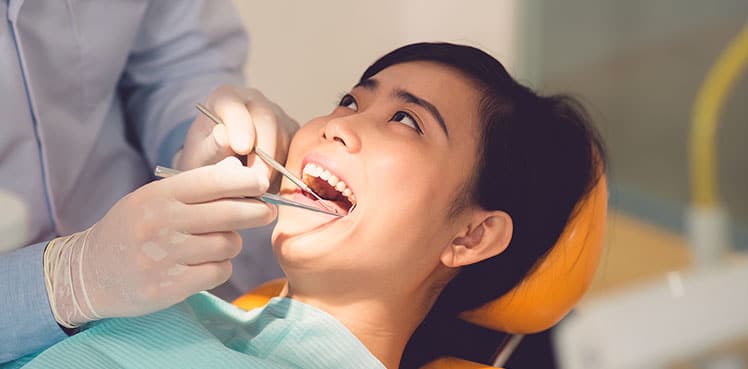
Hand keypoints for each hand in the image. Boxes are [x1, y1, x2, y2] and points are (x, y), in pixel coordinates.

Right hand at [43, 157, 275, 326]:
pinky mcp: (168, 287)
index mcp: (158, 196)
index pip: (210, 182)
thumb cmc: (132, 229)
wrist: (90, 273)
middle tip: (267, 211)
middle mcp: (161, 224)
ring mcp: (163, 257)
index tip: (261, 182)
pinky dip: (221, 268)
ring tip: (222, 242)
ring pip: (226, 245)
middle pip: (227, 214)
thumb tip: (238, 169)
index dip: (243, 181)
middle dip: (255, 211)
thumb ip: (195, 185)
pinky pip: (217, 272)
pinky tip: (209, 264)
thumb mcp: (154, 198)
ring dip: (232, 243)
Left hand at [177, 86, 298, 190]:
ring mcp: (277, 115)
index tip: (242, 148)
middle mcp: (254, 101)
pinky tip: (271, 184)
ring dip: (275, 167)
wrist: (220, 167)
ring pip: (285, 138)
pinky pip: (298, 150)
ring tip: (257, 187)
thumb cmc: (206, 159)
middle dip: (264, 154)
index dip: (240, 125)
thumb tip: (224, 136)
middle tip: (256, 181)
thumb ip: (210, 146)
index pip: (233, 105)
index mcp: (225, 98)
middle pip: (267, 121)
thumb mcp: (199, 156)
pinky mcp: (293, 134)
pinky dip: (287, 171)